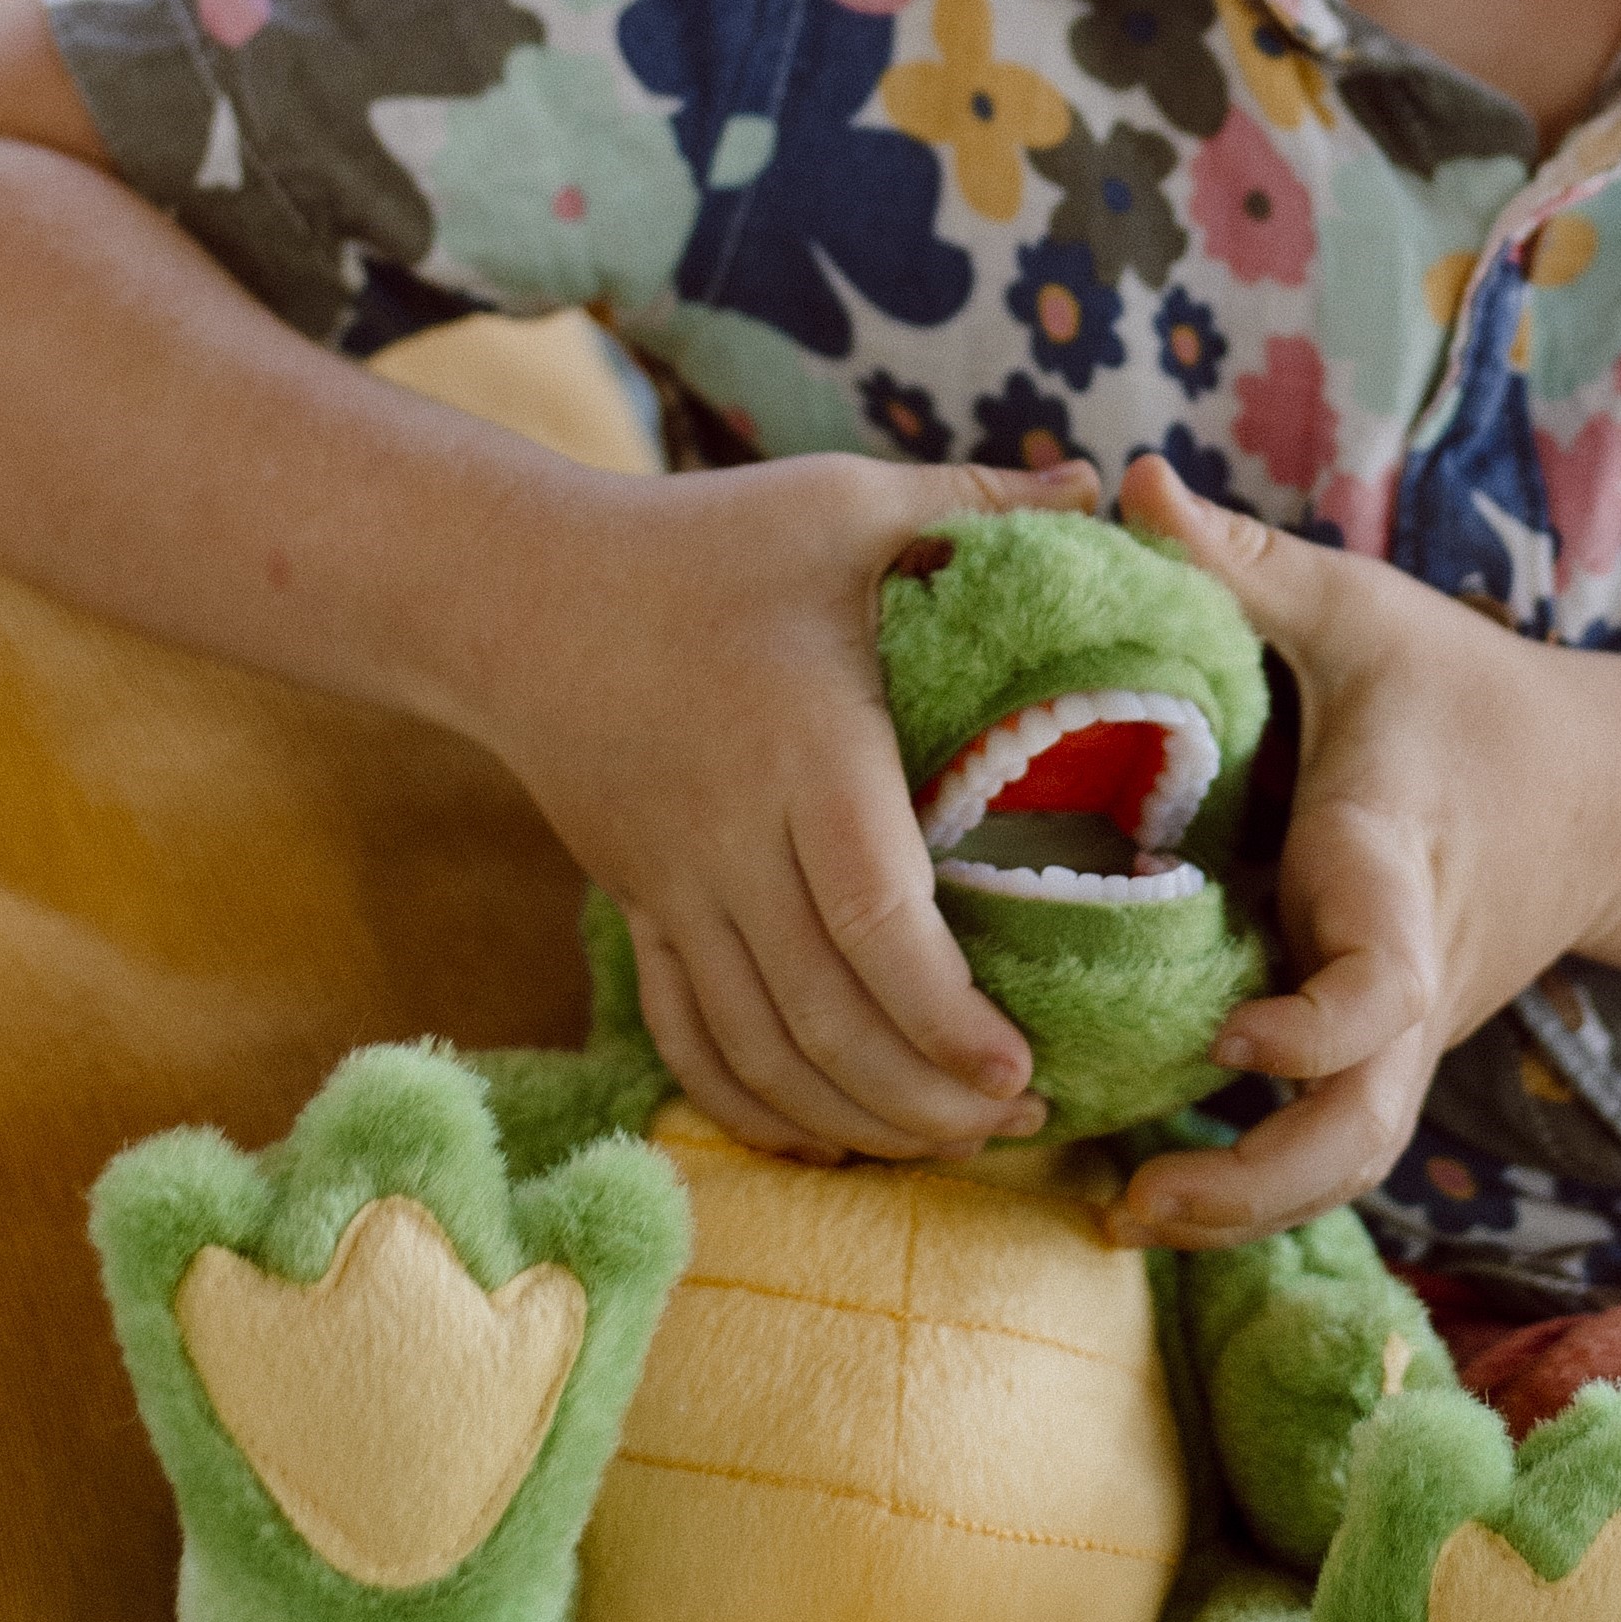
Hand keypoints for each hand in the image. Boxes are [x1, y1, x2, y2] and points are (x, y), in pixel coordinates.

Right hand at [457, 450, 1098, 1162]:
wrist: (516, 592)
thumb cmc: (702, 540)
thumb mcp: (840, 501)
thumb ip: (971, 501)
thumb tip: (1104, 480)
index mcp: (802, 748)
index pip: (873, 916)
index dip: (945, 1013)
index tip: (1020, 1068)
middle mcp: (730, 838)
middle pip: (822, 1013)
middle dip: (922, 1096)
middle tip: (1022, 1120)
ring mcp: (672, 887)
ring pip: (758, 1048)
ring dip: (853, 1117)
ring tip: (951, 1142)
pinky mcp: (638, 909)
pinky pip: (687, 1038)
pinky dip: (754, 1107)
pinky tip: (826, 1140)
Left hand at [1104, 457, 1620, 1246]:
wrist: (1608, 795)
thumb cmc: (1463, 691)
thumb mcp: (1361, 611)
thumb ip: (1242, 562)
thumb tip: (1128, 481)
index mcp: (1394, 868)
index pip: (1377, 987)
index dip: (1310, 1031)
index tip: (1227, 1038)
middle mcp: (1407, 973)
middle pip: (1361, 1130)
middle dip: (1256, 1188)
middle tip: (1128, 1199)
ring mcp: (1405, 1029)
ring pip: (1348, 1159)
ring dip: (1243, 1206)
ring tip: (1120, 1211)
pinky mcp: (1391, 1051)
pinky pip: (1332, 1133)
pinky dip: (1252, 1174)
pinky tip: (1143, 1176)